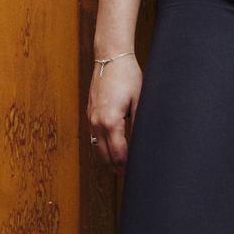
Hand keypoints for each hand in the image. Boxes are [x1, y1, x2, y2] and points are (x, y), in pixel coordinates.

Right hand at [87, 52, 142, 174]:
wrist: (111, 57)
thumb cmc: (128, 76)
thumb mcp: (140, 100)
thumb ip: (140, 124)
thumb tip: (143, 144)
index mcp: (110, 122)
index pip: (119, 154)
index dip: (128, 167)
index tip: (137, 173)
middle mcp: (97, 123)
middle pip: (105, 156)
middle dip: (118, 169)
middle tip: (131, 177)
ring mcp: (91, 118)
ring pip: (98, 148)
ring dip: (109, 160)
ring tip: (123, 167)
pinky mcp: (90, 113)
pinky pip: (95, 137)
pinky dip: (103, 147)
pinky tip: (113, 149)